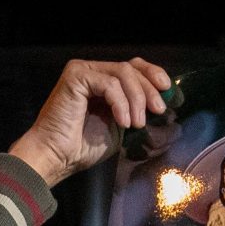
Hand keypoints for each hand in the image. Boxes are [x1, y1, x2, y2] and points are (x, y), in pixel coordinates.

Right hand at [7, 58, 172, 187]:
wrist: (57, 157)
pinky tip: (122, 123)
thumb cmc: (82, 147)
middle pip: (131, 68)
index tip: (167, 91)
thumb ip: (137, 111)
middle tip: (158, 110)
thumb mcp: (120, 126)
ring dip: (136, 99)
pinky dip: (120, 103)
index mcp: (102, 82)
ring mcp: (83, 71)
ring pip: (123, 73)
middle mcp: (92, 72)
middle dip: (149, 89)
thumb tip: (163, 103)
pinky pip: (109, 83)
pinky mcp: (75, 76)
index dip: (153, 75)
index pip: (133, 68)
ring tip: (136, 124)